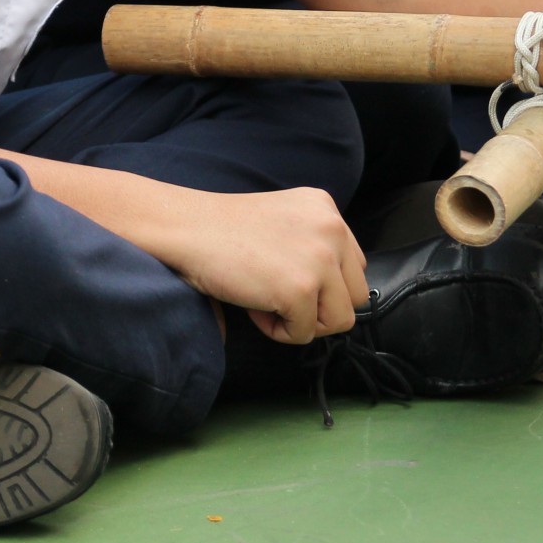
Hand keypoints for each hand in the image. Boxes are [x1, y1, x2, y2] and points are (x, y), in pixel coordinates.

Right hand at [152, 187, 367, 345]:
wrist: (186, 229)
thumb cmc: (223, 230)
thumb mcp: (284, 220)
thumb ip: (313, 243)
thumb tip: (332, 293)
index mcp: (326, 207)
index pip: (353, 265)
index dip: (323, 284)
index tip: (285, 278)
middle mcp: (332, 228)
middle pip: (355, 294)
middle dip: (320, 306)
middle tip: (278, 296)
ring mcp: (321, 259)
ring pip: (340, 319)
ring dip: (303, 321)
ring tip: (267, 301)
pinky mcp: (302, 289)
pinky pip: (305, 334)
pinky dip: (277, 331)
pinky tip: (253, 306)